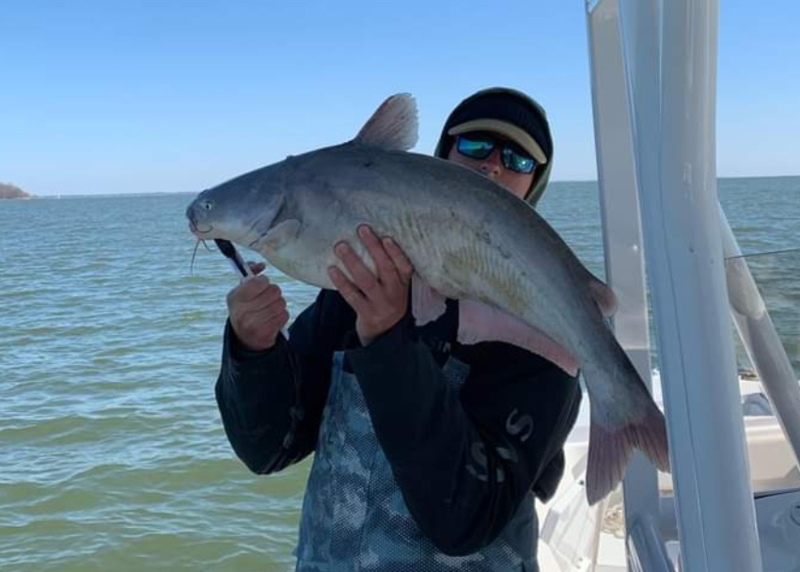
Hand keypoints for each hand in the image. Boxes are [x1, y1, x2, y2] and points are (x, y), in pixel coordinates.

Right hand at [226, 261, 289, 350]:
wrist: (246, 338)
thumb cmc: (246, 309)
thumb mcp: (242, 292)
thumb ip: (250, 274)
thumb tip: (261, 265)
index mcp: (234, 298)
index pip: (258, 281)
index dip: (264, 281)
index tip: (261, 285)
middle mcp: (241, 312)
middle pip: (273, 291)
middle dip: (274, 293)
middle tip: (268, 298)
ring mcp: (253, 324)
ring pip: (280, 303)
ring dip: (279, 304)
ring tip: (270, 308)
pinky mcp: (266, 334)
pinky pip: (284, 315)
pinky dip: (282, 315)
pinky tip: (273, 318)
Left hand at [328, 225, 412, 345]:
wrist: (384, 333)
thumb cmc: (387, 299)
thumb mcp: (396, 286)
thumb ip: (389, 269)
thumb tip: (370, 238)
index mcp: (404, 284)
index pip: (404, 266)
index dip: (396, 252)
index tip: (386, 237)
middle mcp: (395, 294)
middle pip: (386, 269)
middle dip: (373, 248)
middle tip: (361, 229)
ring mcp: (381, 305)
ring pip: (367, 281)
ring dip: (353, 262)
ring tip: (341, 246)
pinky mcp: (367, 315)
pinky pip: (352, 296)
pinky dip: (342, 282)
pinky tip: (332, 269)